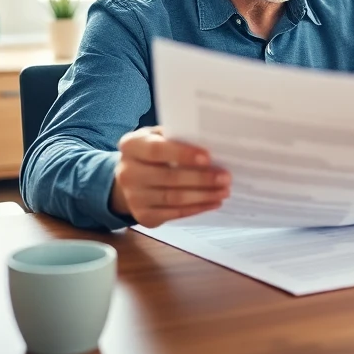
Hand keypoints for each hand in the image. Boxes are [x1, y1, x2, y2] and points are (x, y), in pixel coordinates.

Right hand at [109, 126, 230, 227]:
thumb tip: (209, 141)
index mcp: (131, 146)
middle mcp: (127, 173)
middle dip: (201, 178)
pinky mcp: (143, 216)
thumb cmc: (152, 152)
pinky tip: (213, 202)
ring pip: (174, 198)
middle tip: (226, 177)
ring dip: (203, 195)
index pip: (157, 150)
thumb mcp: (157, 137)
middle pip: (168, 177)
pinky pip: (174, 214)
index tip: (208, 157)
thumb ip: (176, 137)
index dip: (183, 154)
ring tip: (224, 191)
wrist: (130, 178)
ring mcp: (134, 197)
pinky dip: (196, 208)